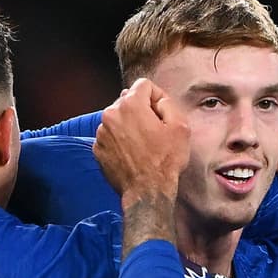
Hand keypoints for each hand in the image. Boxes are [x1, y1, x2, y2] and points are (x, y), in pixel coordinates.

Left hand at [94, 79, 189, 199]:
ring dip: (129, 126)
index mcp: (130, 104)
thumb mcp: (180, 127)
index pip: (143, 85)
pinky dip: (120, 141)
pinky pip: (110, 136)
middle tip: (153, 131)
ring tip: (142, 145)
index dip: (157, 96)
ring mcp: (101, 133)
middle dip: (141, 110)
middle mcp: (110, 114)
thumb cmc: (165, 161)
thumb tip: (157, 100)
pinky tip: (132, 154)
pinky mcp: (97, 149)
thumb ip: (167, 103)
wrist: (147, 192)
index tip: (162, 113)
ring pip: (118, 119)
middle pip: (128, 101)